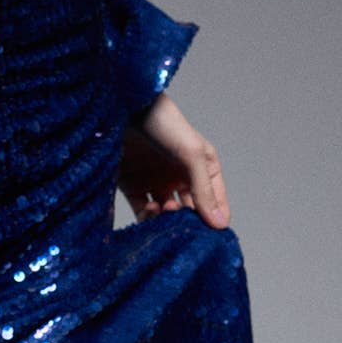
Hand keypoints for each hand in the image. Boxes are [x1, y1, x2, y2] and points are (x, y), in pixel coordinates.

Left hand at [116, 87, 230, 228]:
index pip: (216, 202)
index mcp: (203, 168)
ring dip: (167, 221)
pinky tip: (150, 210)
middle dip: (188, 222)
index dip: (215, 219)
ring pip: (166, 215)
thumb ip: (205, 190)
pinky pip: (144, 212)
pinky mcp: (133, 186)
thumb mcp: (191, 154)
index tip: (211, 235)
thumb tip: (220, 225)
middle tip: (183, 224)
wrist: (121, 106)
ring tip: (165, 210)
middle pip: (190, 212)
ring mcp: (157, 182)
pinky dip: (148, 218)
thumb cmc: (163, 122)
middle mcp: (181, 177)